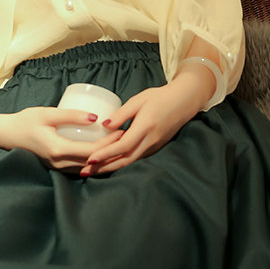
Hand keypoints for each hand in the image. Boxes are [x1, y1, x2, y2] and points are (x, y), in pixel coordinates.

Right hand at [0, 106, 123, 170]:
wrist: (4, 135)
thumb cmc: (24, 121)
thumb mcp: (47, 114)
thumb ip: (71, 115)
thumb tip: (95, 118)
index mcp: (58, 150)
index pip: (92, 151)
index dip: (110, 144)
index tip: (122, 132)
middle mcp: (59, 163)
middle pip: (93, 162)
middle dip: (112, 152)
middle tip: (126, 139)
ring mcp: (57, 168)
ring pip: (87, 168)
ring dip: (104, 160)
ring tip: (119, 147)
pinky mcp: (56, 167)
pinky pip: (79, 168)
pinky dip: (94, 163)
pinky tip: (103, 155)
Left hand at [79, 71, 210, 176]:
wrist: (185, 100)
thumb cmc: (160, 96)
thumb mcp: (138, 100)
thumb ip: (121, 114)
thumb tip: (104, 125)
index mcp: (146, 127)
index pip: (123, 146)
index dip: (106, 154)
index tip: (90, 159)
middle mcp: (151, 140)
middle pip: (125, 159)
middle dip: (104, 167)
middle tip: (85, 172)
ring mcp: (155, 145)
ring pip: (130, 161)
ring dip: (111, 167)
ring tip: (93, 171)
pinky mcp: (156, 147)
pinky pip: (136, 157)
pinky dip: (122, 162)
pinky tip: (109, 163)